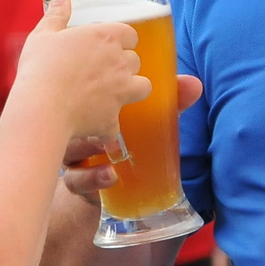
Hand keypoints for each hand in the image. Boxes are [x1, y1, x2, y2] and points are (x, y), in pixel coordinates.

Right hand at [15, 0, 147, 139]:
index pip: (130, 34)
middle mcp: (119, 63)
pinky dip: (108, 127)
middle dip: (124, 65)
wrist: (41, 108)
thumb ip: (57, 15)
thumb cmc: (40, 68)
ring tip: (112, 95)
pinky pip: (117, 124)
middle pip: (135, 61)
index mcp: (106, 37)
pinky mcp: (113, 119)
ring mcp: (120, 92)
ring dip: (131, 90)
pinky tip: (94, 127)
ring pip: (143, 87)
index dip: (121, 40)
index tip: (109, 45)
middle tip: (104, 70)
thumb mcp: (43, 35)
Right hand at [61, 74, 200, 199]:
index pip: (85, 93)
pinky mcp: (76, 182)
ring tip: (105, 147)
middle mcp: (76, 130)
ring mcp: (72, 157)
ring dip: (86, 147)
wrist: (99, 185)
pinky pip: (76, 180)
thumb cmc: (123, 142)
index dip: (89, 85)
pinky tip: (109, 174)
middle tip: (103, 114)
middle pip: (73, 119)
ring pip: (70, 149)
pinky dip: (92, 177)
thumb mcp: (146, 121)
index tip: (106, 79)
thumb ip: (169, 103)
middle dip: (85, 116)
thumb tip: (194, 84)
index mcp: (90, 110)